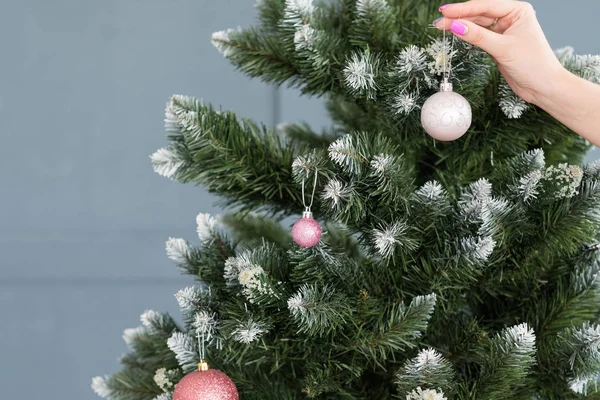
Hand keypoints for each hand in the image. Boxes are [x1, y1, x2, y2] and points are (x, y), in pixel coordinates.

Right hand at [434, 0, 565, 105]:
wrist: (543, 86)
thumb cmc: (534, 64)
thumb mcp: (503, 48)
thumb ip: (478, 36)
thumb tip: (456, 26)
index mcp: (517, 11)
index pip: (486, 6)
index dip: (463, 9)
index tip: (445, 11)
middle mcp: (511, 18)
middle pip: (479, 14)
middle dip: (459, 18)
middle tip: (439, 21)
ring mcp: (504, 31)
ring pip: (477, 25)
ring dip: (461, 27)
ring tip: (442, 27)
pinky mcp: (498, 44)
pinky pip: (479, 37)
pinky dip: (468, 36)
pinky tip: (456, 34)